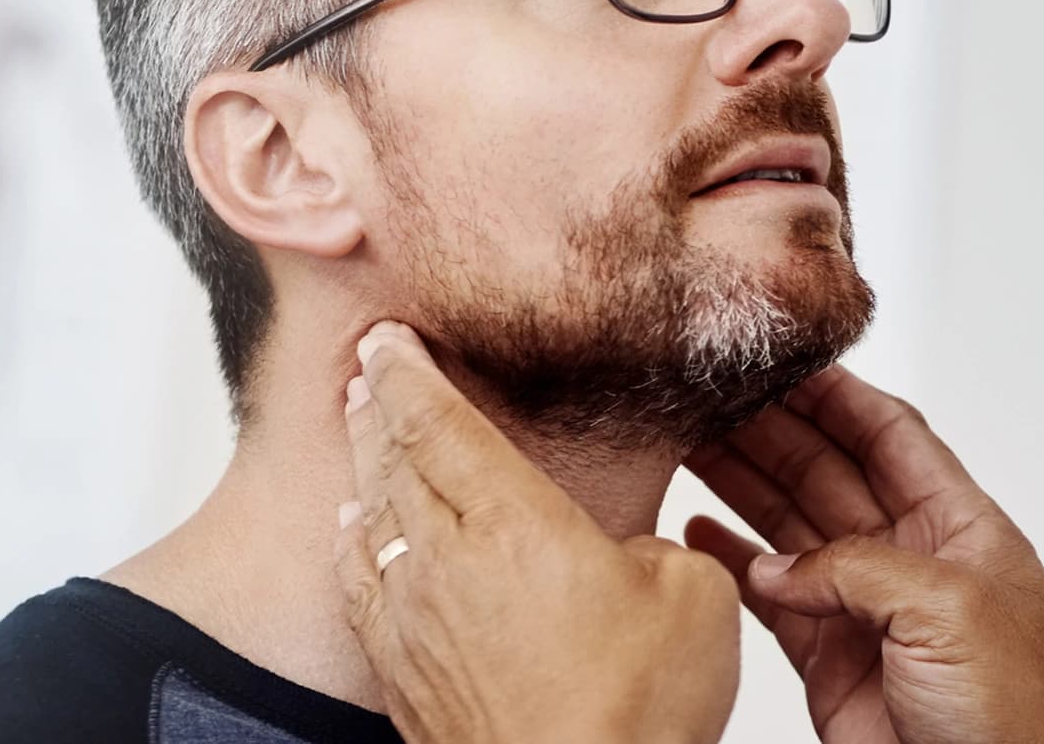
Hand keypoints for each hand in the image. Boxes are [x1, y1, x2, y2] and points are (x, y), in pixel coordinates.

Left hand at [337, 321, 742, 743]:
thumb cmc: (634, 713)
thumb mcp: (691, 596)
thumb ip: (655, 548)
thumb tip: (627, 556)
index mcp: (515, 522)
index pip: (439, 423)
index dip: (410, 372)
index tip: (390, 337)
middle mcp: (446, 562)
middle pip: (393, 462)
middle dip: (379, 407)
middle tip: (368, 368)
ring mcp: (413, 621)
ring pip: (370, 520)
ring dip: (363, 467)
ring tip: (359, 434)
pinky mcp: (402, 675)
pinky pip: (359, 586)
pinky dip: (352, 544)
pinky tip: (353, 535)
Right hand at [683, 367, 1043, 743]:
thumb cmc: (1019, 718)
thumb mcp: (948, 610)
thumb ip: (860, 567)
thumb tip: (782, 565)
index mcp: (962, 529)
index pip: (893, 436)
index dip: (837, 396)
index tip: (781, 358)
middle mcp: (913, 562)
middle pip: (831, 473)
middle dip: (771, 433)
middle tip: (708, 396)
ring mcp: (870, 613)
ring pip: (794, 531)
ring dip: (742, 488)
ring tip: (685, 446)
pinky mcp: (833, 664)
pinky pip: (774, 601)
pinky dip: (733, 567)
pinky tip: (696, 535)